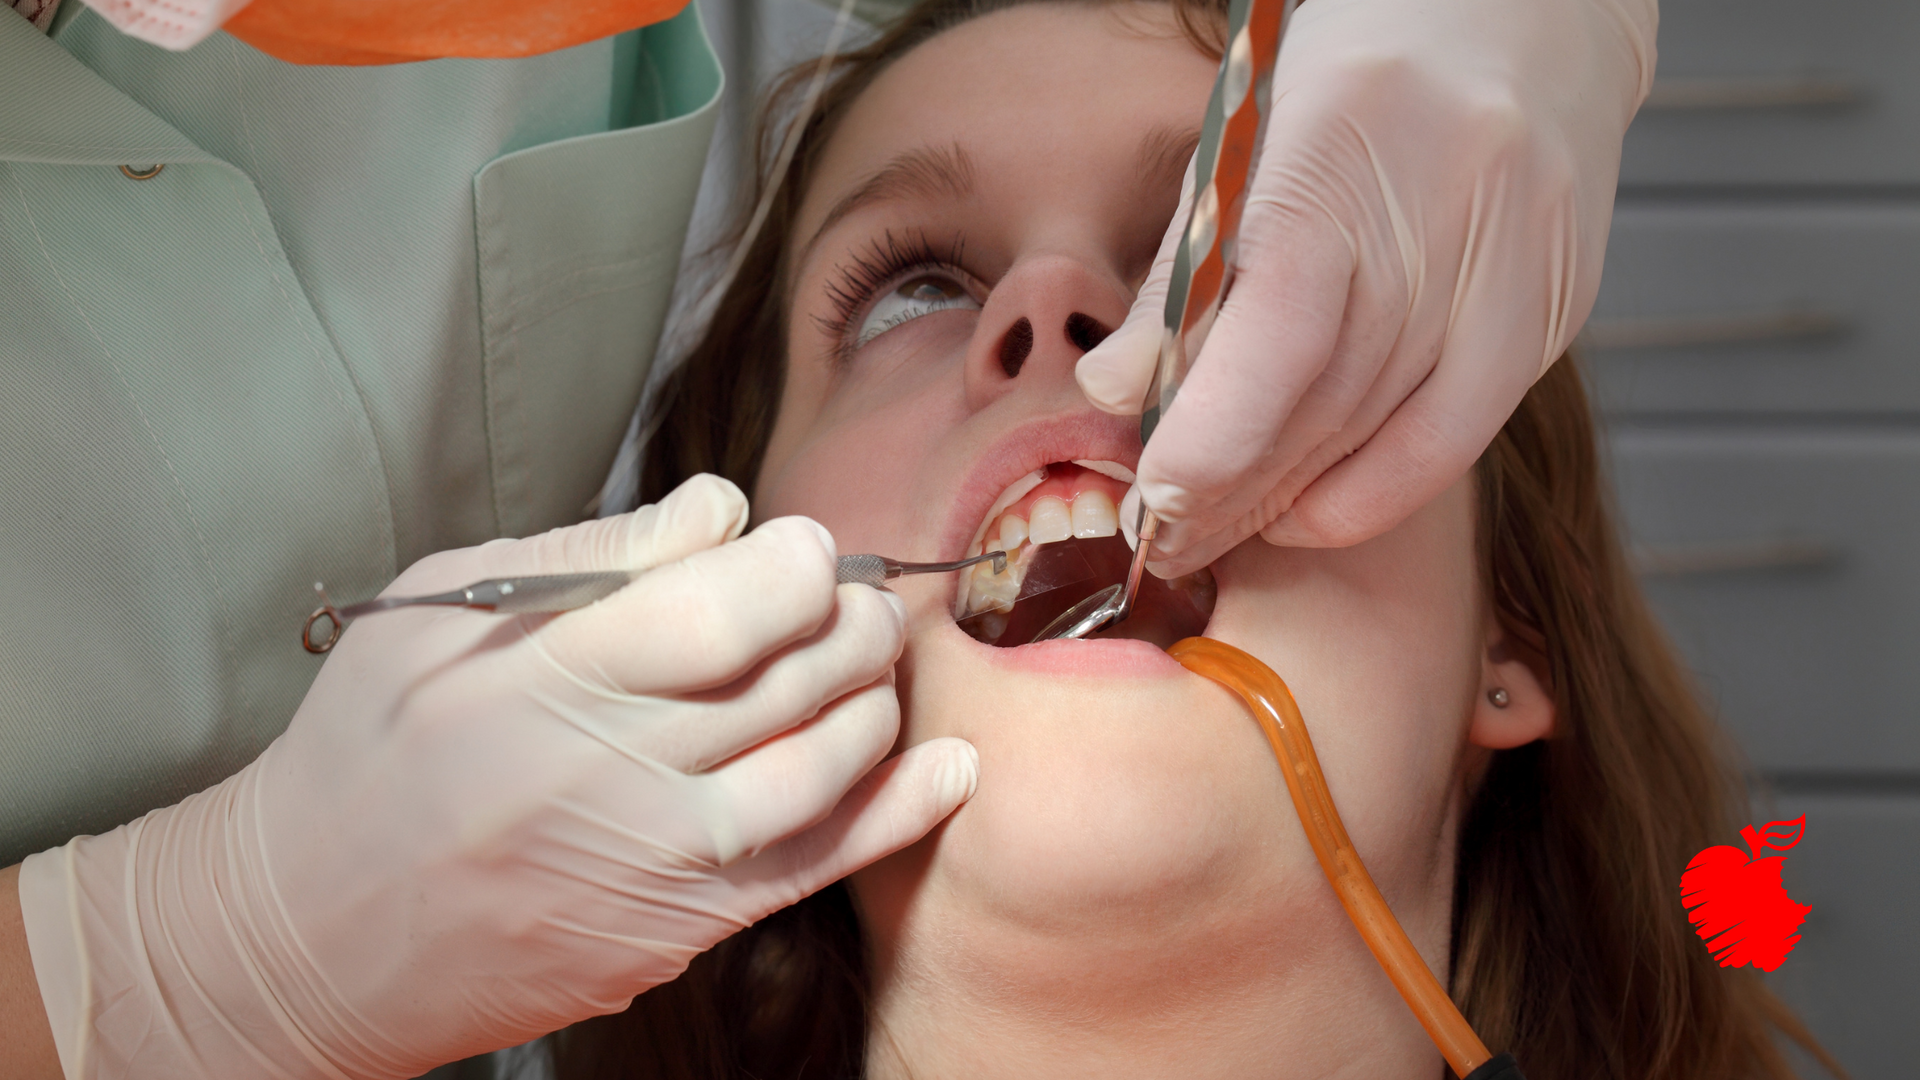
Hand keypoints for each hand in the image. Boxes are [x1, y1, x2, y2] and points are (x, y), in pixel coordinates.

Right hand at [17, 474, 977, 1078]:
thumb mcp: (438, 618)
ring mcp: (657, 866)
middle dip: (849, 614)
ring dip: (876, 695)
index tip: (799, 543)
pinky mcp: (683, 929)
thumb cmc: (373, 754)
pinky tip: (950, 765)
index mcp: (541, 682)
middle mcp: (610, 777)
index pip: (718, 610)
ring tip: (873, 651)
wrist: (318, 935)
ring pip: (824, 766)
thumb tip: (719, 510)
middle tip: (851, 588)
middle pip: (789, 678)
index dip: (791, 564)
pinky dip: (900, 811)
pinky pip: (821, 867)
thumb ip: (587, 557)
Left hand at [1080, 0, 1655, 574]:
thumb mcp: (1246, 140)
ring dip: (1298, 500)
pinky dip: (1380, 484)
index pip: (1281, 331)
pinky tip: (1316, 506)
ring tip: (1226, 532)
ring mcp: (1518, 263)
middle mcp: (1450, 208)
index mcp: (1344, 149)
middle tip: (1164, 540)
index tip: (1151, 500)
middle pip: (1331, 400)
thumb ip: (1184, 270)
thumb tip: (1114, 390)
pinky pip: (1460, 433)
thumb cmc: (1356, 75)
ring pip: (1395, 432)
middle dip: (1235, 489)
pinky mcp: (1558, 307)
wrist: (1528, 14)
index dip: (1214, 437)